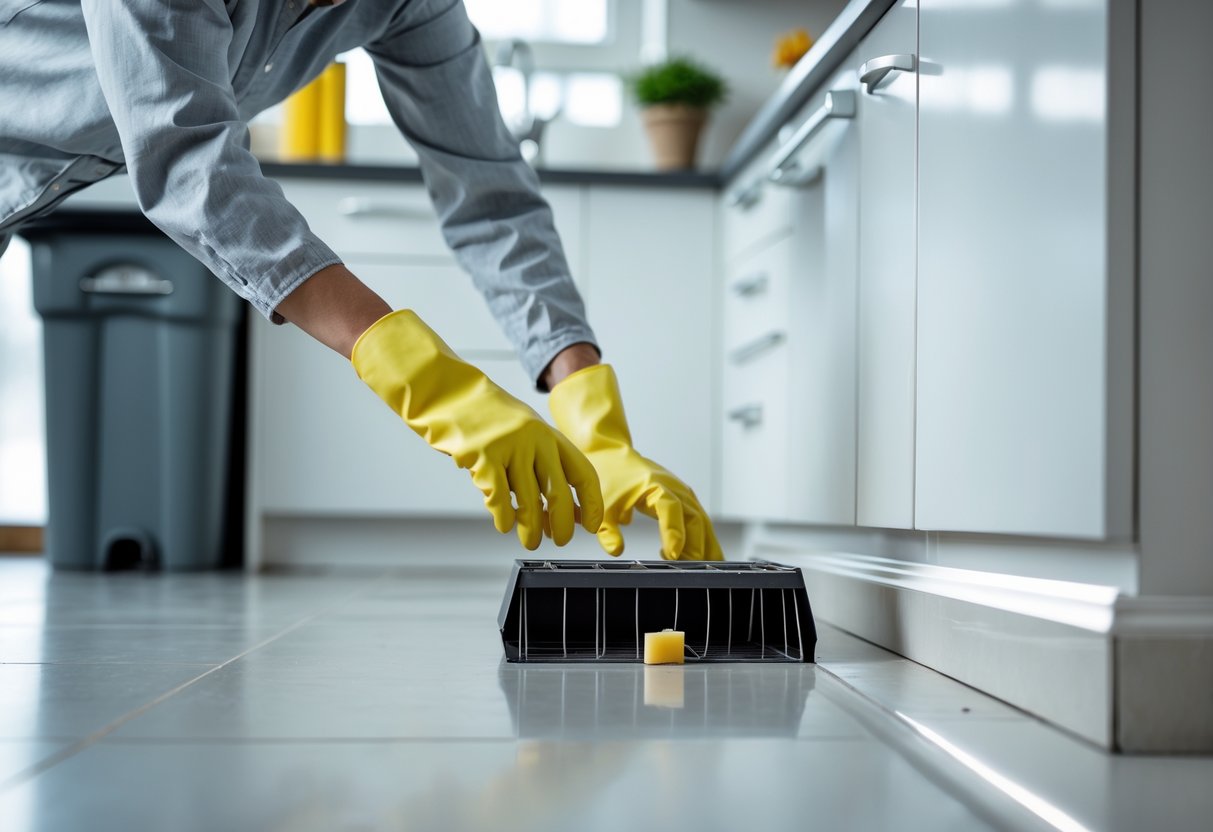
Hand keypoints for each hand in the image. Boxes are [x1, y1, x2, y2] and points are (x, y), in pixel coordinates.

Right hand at [352, 310, 604, 549]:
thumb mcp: (522, 431)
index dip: (592, 502)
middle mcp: (534, 439)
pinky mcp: (482, 455)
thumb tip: (560, 507)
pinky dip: (503, 517)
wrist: (447, 391)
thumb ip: (540, 463)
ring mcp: (509, 446)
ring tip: (530, 541)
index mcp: (548, 433)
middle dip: (563, 524)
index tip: (591, 525)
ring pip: (528, 502)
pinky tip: (504, 525)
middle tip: (562, 540)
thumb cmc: (484, 417)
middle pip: (559, 493)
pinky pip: (497, 497)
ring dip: (531, 529)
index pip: (583, 472)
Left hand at [548, 364, 722, 560]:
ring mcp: (682, 492)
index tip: (673, 555)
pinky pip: (697, 519)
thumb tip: (616, 551)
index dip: (674, 532)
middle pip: (694, 517)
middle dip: (695, 546)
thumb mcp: (602, 506)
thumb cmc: (608, 478)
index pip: (671, 509)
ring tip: (697, 568)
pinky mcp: (684, 498)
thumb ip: (607, 530)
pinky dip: (698, 538)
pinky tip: (683, 556)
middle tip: (688, 570)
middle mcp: (674, 487)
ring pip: (701, 520)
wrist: (612, 454)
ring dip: (703, 544)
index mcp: (655, 485)